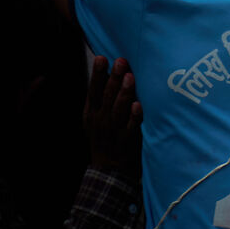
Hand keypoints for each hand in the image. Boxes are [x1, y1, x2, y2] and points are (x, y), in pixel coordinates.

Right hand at [84, 56, 141, 177]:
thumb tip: (107, 76)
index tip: (102, 58)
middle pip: (106, 96)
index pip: (93, 90)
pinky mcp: (127, 142)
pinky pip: (131, 128)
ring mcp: (113, 131)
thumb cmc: (105, 139)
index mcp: (91, 113)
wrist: (108, 170)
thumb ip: (100, 101)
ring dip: (124, 93)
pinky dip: (134, 117)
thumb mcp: (94, 119)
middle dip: (113, 78)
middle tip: (121, 61)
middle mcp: (100, 120)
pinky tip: (138, 105)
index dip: (97, 74)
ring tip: (130, 78)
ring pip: (118, 110)